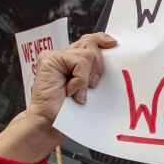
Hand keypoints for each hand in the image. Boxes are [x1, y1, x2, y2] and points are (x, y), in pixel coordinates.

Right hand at [0, 33, 115, 163]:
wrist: (50, 123)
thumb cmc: (69, 111)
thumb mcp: (88, 86)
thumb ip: (93, 69)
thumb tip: (109, 55)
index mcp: (70, 60)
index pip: (88, 41)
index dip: (101, 40)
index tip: (113, 44)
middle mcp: (62, 55)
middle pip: (90, 44)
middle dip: (98, 66)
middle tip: (92, 85)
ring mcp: (54, 56)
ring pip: (88, 55)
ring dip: (87, 78)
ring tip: (77, 92)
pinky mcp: (49, 59)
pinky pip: (79, 63)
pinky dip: (80, 79)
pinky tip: (70, 91)